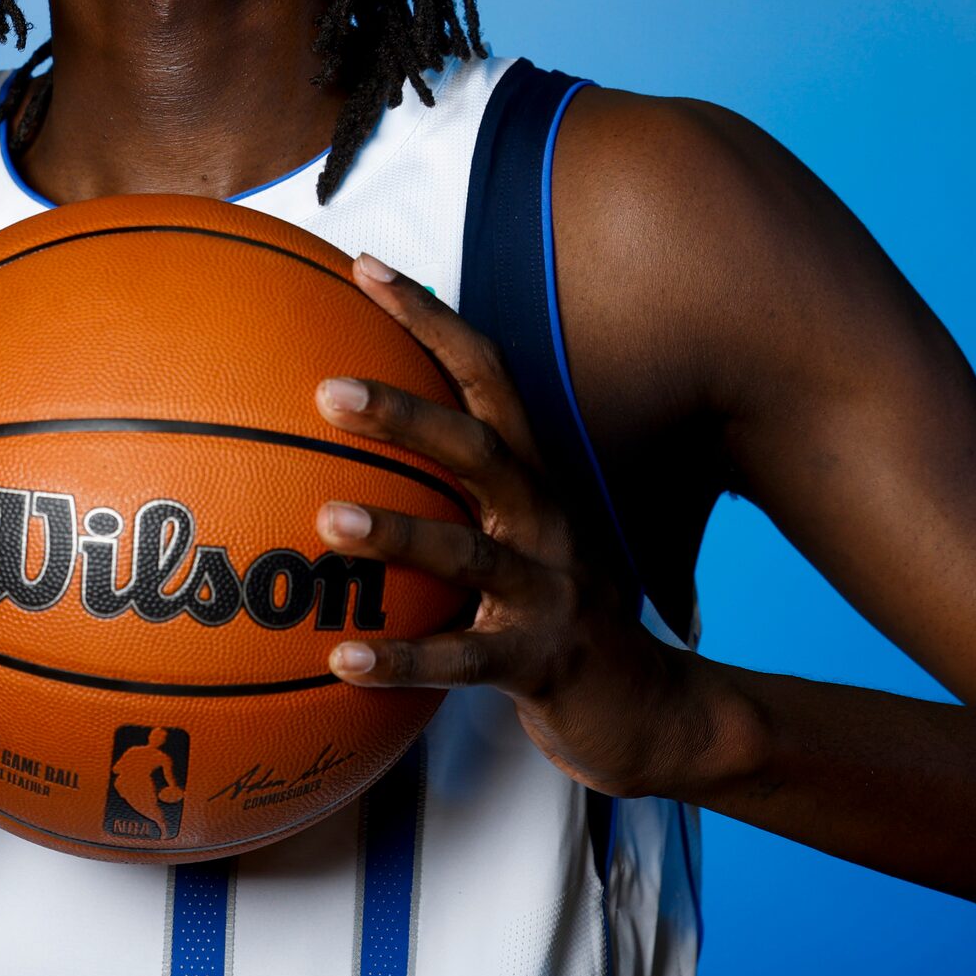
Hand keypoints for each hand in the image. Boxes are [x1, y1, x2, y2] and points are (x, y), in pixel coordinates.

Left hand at [312, 254, 718, 799]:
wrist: (650, 709)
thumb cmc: (552, 612)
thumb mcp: (511, 539)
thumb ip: (447, 493)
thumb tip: (340, 445)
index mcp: (532, 479)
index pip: (484, 375)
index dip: (429, 318)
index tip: (363, 266)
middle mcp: (545, 522)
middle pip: (477, 450)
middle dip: (407, 415)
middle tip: (328, 390)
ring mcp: (546, 592)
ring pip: (467, 555)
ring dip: (397, 535)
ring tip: (325, 520)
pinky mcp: (541, 663)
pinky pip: (462, 662)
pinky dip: (402, 660)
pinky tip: (343, 660)